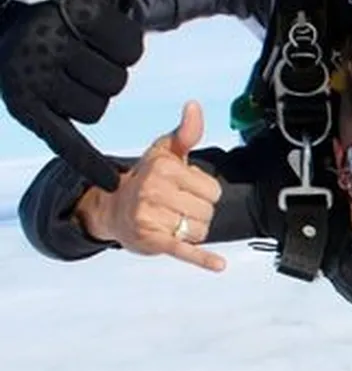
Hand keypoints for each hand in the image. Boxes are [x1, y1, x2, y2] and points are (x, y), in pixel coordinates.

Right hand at [0, 0, 174, 190]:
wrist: (11, 20)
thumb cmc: (69, 3)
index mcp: (72, 14)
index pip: (128, 47)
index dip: (122, 42)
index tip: (97, 29)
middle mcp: (50, 46)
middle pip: (114, 81)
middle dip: (106, 68)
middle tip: (80, 52)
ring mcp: (37, 80)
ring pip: (96, 106)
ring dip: (92, 93)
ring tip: (67, 70)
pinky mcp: (30, 109)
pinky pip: (65, 140)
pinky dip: (86, 162)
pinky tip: (110, 181)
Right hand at [75, 101, 226, 271]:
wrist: (112, 208)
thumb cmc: (147, 177)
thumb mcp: (164, 152)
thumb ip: (186, 132)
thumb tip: (194, 105)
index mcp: (164, 168)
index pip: (213, 189)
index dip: (205, 192)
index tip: (187, 190)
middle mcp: (155, 190)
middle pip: (208, 211)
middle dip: (199, 212)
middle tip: (177, 207)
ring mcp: (152, 217)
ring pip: (199, 231)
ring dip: (192, 231)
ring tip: (172, 221)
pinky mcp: (151, 241)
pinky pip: (184, 251)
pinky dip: (202, 259)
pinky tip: (219, 265)